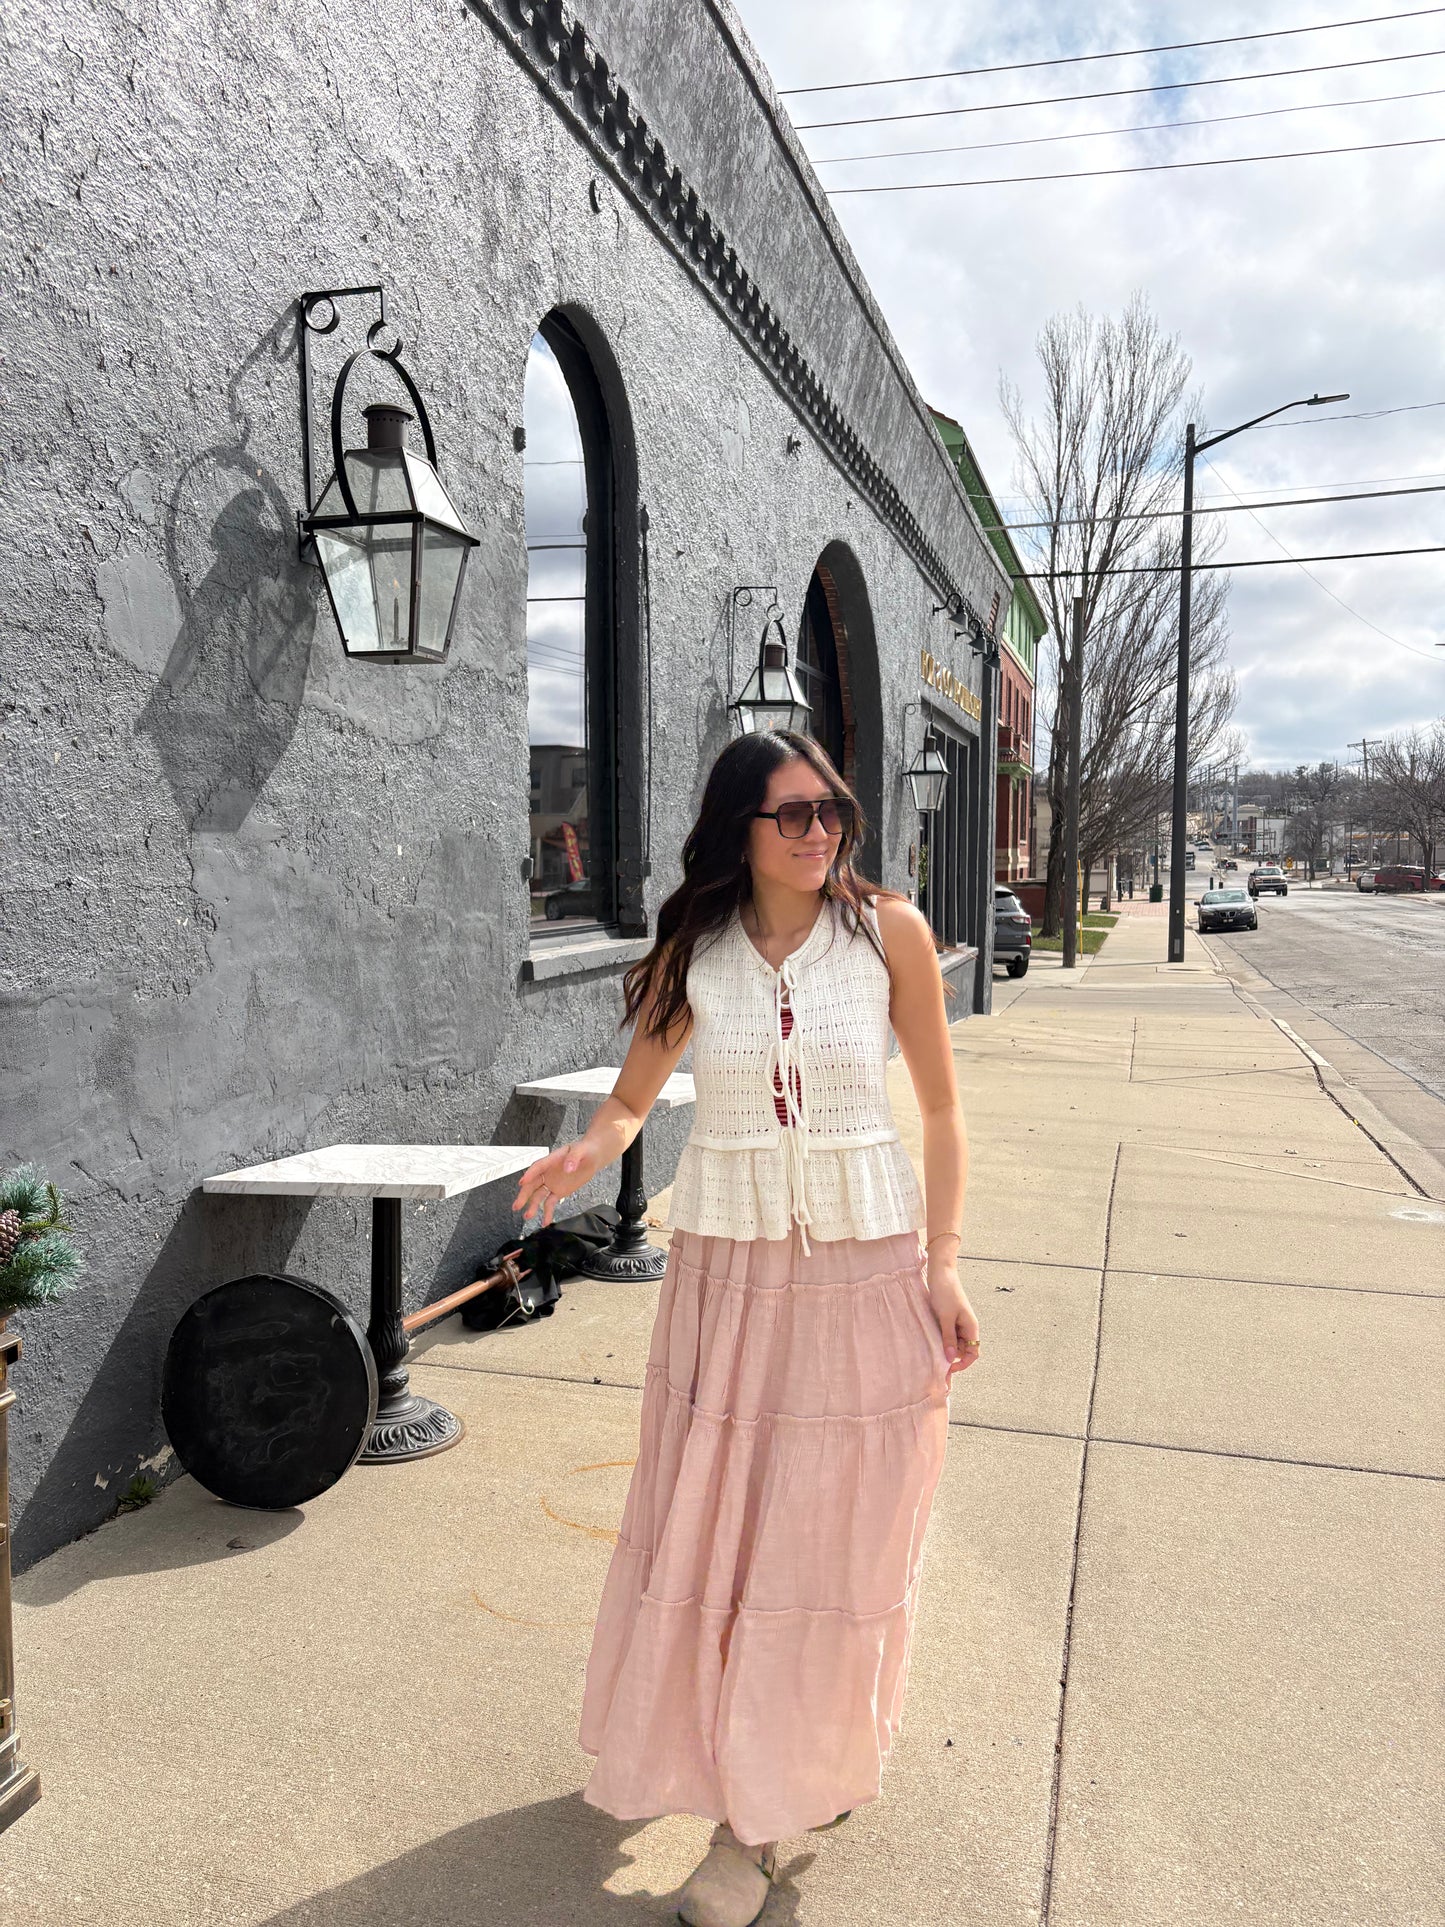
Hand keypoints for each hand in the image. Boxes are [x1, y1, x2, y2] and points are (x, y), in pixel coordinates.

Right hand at [512, 1138, 603, 1227]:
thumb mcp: (580, 1150)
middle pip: (532, 1184)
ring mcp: (552, 1183)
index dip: (530, 1174)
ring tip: (528, 1216)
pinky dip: (547, 1212)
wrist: (592, 1157)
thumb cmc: (584, 1150)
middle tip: (517, 1205)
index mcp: (551, 1160)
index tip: (522, 1182)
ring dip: (532, 1206)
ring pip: (538, 1196)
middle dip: (524, 1195)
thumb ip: (573, 1158)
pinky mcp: (559, 1192)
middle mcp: (548, 1173)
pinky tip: (545, 1221)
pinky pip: (550, 1203)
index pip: (537, 1167)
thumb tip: (568, 1168)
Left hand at [925, 1251, 979, 1379]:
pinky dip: (941, 1338)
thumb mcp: (945, 1317)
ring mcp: (958, 1323)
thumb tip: (950, 1359)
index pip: (973, 1354)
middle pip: (963, 1350)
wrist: (940, 1272)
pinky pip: (947, 1334)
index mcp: (971, 1327)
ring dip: (945, 1347)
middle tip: (934, 1361)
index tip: (948, 1369)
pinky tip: (931, 1338)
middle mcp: (967, 1327)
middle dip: (951, 1357)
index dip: (963, 1364)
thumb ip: (948, 1338)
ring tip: (931, 1347)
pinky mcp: (949, 1318)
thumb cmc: (945, 1292)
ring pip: (954, 1343)